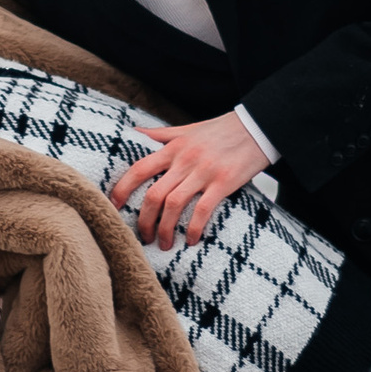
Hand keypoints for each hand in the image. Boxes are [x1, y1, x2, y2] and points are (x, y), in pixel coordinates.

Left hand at [109, 111, 267, 248]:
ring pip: (174, 205)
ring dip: (165, 229)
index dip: (122, 189)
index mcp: (172, 147)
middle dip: (144, 220)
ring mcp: (204, 171)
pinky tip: (190, 241)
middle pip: (154, 194)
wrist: (257, 127)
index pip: (139, 169)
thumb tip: (131, 133)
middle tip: (142, 237)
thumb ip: (158, 135)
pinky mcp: (224, 182)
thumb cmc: (219, 130)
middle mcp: (185, 159)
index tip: (113, 207)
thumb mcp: (185, 129)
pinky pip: (202, 210)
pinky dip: (193, 228)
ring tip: (163, 244)